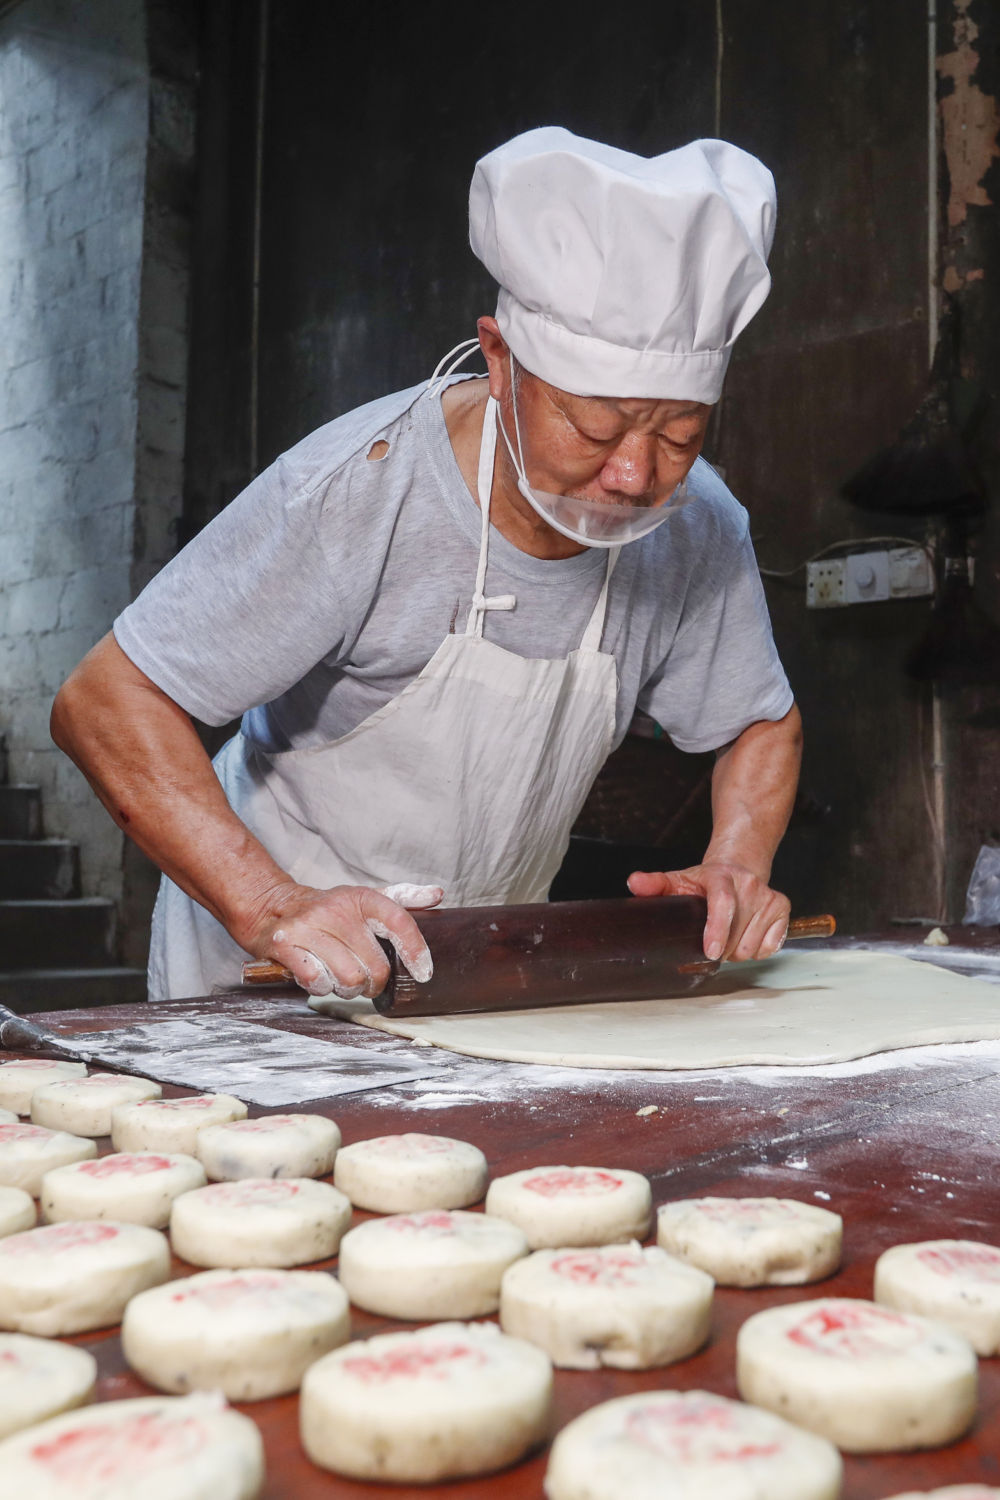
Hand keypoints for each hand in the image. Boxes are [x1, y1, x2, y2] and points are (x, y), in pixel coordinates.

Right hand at [240, 880, 443, 998]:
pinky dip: (321, 987)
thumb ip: (401, 898)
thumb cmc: (326, 910)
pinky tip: (318, 975)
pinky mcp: (284, 944)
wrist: (272, 906)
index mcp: (360, 897)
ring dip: (347, 988)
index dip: (416, 949)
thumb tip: (437, 894)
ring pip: (348, 979)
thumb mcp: (364, 898)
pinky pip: (317, 982)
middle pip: (375, 965)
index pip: (398, 921)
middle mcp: (336, 909)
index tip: (423, 972)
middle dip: (374, 982)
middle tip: (366, 980)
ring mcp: (308, 926)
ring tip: (339, 976)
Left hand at [627, 863, 789, 961]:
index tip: (711, 952)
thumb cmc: (705, 881)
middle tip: (710, 941)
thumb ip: (655, 884)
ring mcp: (768, 897)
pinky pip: (769, 947)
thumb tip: (634, 883)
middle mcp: (748, 885)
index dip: (717, 930)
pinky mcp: (783, 907)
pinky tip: (746, 935)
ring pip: (751, 946)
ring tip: (728, 936)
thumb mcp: (679, 880)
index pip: (723, 904)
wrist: (739, 868)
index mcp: (721, 877)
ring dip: (737, 952)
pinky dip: (756, 950)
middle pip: (736, 936)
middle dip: (721, 949)